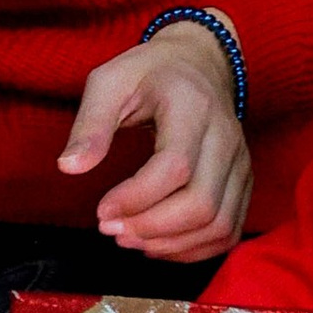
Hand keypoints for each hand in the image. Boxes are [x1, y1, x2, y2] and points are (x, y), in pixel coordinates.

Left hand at [58, 19, 252, 259]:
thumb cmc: (148, 73)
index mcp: (193, 105)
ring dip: (171, 244)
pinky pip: (228, 231)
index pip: (176, 166)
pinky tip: (158, 243)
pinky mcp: (243, 181)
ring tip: (130, 238)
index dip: (136, 198)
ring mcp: (240, 161)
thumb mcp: (110, 82)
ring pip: (218, 224)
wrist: (197, 62)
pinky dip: (193, 250)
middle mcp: (225, 135)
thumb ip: (90, 124)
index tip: (101, 211)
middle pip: (202, 203)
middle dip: (151, 228)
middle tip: (111, 230)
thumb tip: (68, 167)